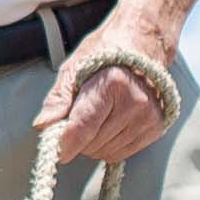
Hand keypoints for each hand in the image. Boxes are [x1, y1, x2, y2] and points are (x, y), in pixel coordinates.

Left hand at [39, 24, 178, 165]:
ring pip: (106, 152)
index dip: (65, 144)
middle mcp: (135, 102)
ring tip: (97, 117)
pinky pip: (121, 154)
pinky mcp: (156, 127)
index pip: (83, 127)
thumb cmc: (106, 53)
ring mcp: (148, 116)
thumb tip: (43, 125)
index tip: (57, 151)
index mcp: (113, 84)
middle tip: (79, 117)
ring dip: (93, 144)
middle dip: (78, 139)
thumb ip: (58, 99)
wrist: (143, 45)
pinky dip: (109, 146)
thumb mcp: (75, 68)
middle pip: (92, 144)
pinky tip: (110, 124)